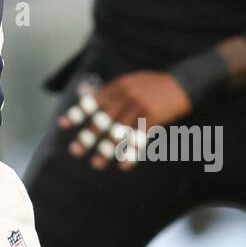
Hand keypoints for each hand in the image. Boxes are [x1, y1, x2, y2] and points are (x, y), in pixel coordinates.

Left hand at [58, 71, 192, 170]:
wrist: (182, 83)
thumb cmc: (154, 85)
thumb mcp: (131, 81)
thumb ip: (112, 91)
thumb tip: (88, 96)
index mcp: (118, 86)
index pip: (93, 102)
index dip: (77, 114)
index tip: (63, 125)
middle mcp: (126, 96)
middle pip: (103, 120)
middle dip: (88, 137)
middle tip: (75, 152)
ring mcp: (140, 107)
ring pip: (119, 133)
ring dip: (107, 151)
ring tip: (97, 164)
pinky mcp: (153, 117)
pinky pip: (139, 138)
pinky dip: (131, 153)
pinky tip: (124, 165)